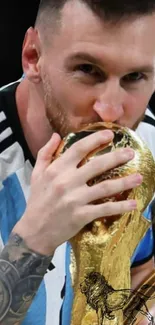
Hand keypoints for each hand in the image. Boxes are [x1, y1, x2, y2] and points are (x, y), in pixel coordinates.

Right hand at [13, 130, 141, 254]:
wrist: (34, 230)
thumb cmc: (37, 200)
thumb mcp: (36, 174)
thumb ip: (46, 152)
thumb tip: (56, 135)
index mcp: (57, 169)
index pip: (79, 149)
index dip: (96, 140)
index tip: (110, 135)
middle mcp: (67, 182)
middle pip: (97, 165)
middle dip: (116, 157)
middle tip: (131, 153)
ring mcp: (76, 199)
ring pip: (105, 187)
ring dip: (124, 182)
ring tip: (139, 177)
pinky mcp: (82, 215)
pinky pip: (104, 209)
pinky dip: (120, 207)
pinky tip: (132, 204)